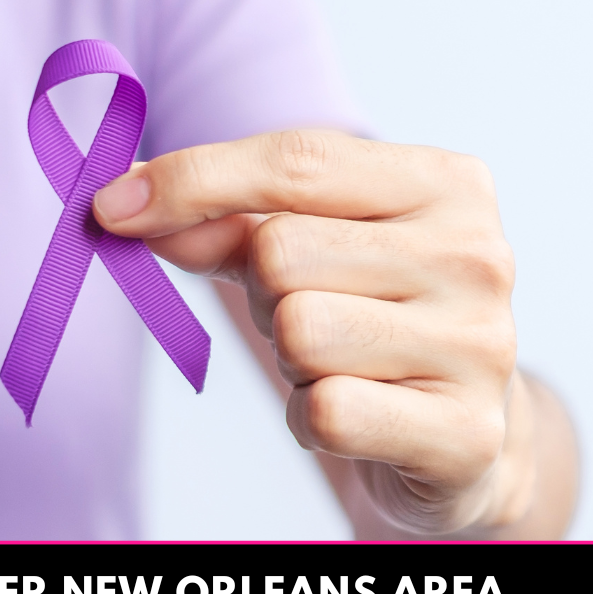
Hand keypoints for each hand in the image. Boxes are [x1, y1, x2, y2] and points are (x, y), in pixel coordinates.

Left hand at [93, 129, 534, 534]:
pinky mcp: (464, 433)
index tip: (112, 206)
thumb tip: (121, 202)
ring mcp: (480, 345)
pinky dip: (311, 419)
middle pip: (281, 252)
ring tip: (337, 364)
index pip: (296, 160)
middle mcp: (477, 255)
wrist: (462, 432)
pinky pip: (326, 411)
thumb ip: (221, 221)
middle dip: (263, 292)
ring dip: (291, 361)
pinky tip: (353, 416)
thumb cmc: (371, 317)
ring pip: (298, 332)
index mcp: (446, 184)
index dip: (190, 179)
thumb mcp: (304, 250)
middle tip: (306, 314)